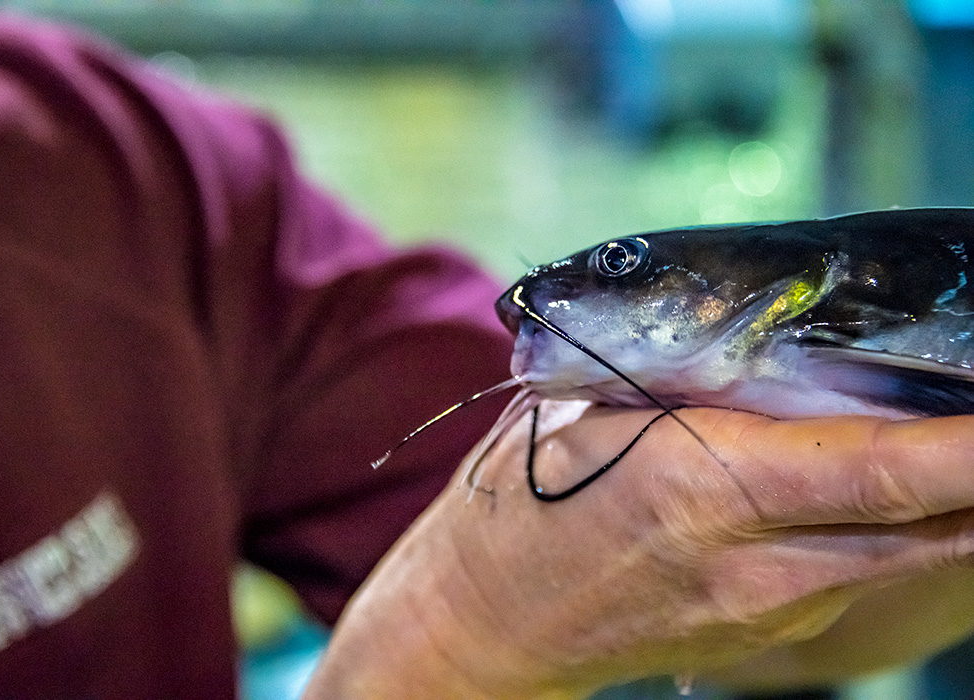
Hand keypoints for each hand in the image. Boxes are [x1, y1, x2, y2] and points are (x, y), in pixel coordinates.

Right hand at [304, 405, 973, 698]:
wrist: (483, 620)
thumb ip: (690, 380)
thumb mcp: (586, 410)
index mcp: (702, 489)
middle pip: (933, 528)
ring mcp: (771, 612)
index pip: (884, 471)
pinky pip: (866, 572)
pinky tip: (900, 480)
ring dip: (959, 498)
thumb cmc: (519, 499)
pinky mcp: (769, 632)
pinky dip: (904, 524)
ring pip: (911, 555)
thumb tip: (783, 340)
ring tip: (960, 426)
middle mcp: (755, 566)